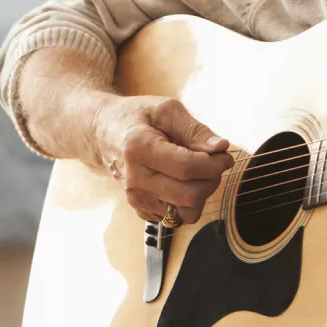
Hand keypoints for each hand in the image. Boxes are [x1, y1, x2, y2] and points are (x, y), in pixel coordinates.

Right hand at [95, 95, 232, 224]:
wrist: (102, 132)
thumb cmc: (137, 117)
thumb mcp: (165, 109)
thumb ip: (195, 129)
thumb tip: (220, 147)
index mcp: (138, 148)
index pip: (187, 168)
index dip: (214, 164)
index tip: (224, 154)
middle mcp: (134, 178)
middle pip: (190, 195)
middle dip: (211, 179)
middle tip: (213, 162)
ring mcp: (135, 197)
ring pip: (186, 212)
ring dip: (201, 193)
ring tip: (197, 172)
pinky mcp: (140, 209)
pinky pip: (176, 217)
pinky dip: (186, 202)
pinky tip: (181, 181)